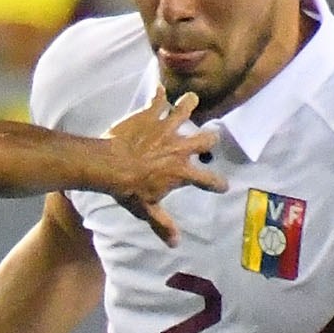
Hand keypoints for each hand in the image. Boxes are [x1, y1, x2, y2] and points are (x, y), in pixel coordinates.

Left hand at [101, 91, 226, 244]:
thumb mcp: (146, 210)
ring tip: (191, 100)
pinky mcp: (149, 116)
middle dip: (210, 139)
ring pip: (185, 110)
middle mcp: (180, 148)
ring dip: (188, 105)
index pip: (207, 179)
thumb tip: (175, 243)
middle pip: (206, 139)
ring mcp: (166, 128)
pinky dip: (158, 94)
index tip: (223, 185)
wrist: (110, 165)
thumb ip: (162, 224)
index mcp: (181, 172)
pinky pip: (157, 100)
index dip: (217, 183)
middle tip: (209, 138)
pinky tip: (159, 89)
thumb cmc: (128, 190)